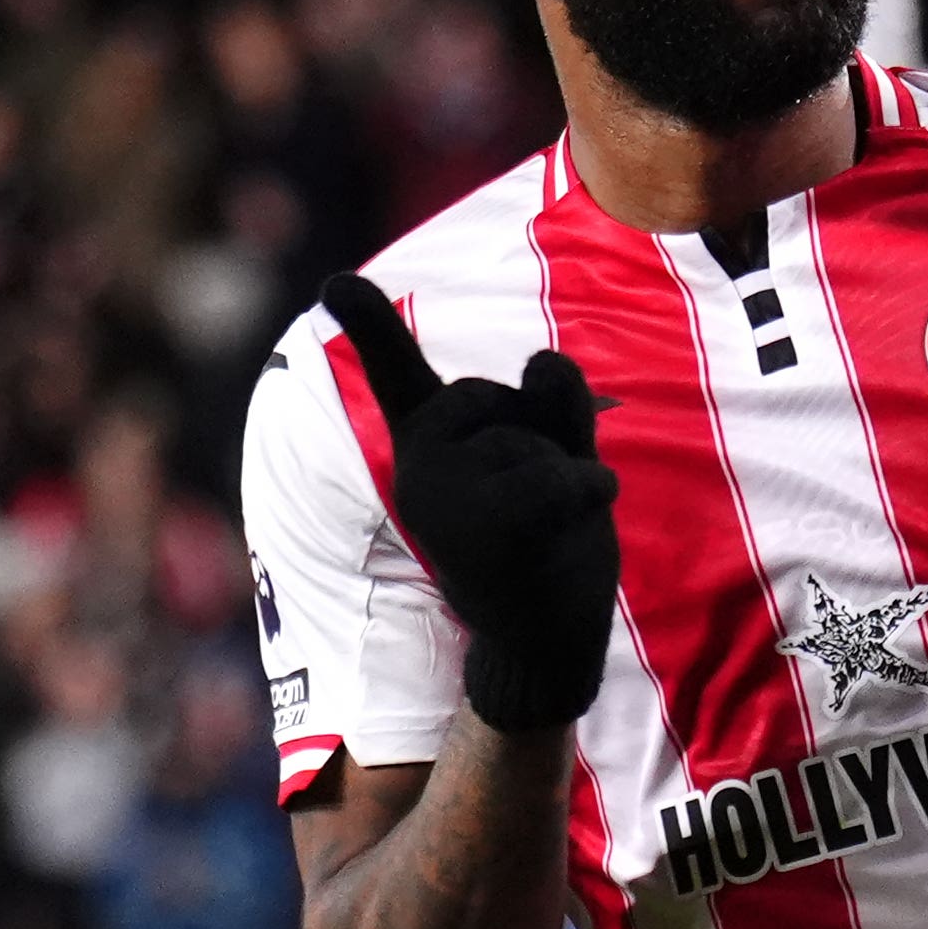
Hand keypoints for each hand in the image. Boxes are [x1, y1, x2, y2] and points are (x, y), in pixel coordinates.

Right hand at [322, 273, 619, 730]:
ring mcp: (447, 497)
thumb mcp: (557, 457)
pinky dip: (590, 494)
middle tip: (532, 506)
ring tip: (546, 532)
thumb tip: (541, 358)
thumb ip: (552, 402)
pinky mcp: (487, 525)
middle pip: (503, 395)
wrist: (545, 646)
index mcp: (425, 449)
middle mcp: (420, 469)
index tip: (337, 282)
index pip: (397, 376)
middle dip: (541, 436)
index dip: (371, 326)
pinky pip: (563, 478)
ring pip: (539, 438)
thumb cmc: (548, 546)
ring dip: (567, 476)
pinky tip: (574, 530)